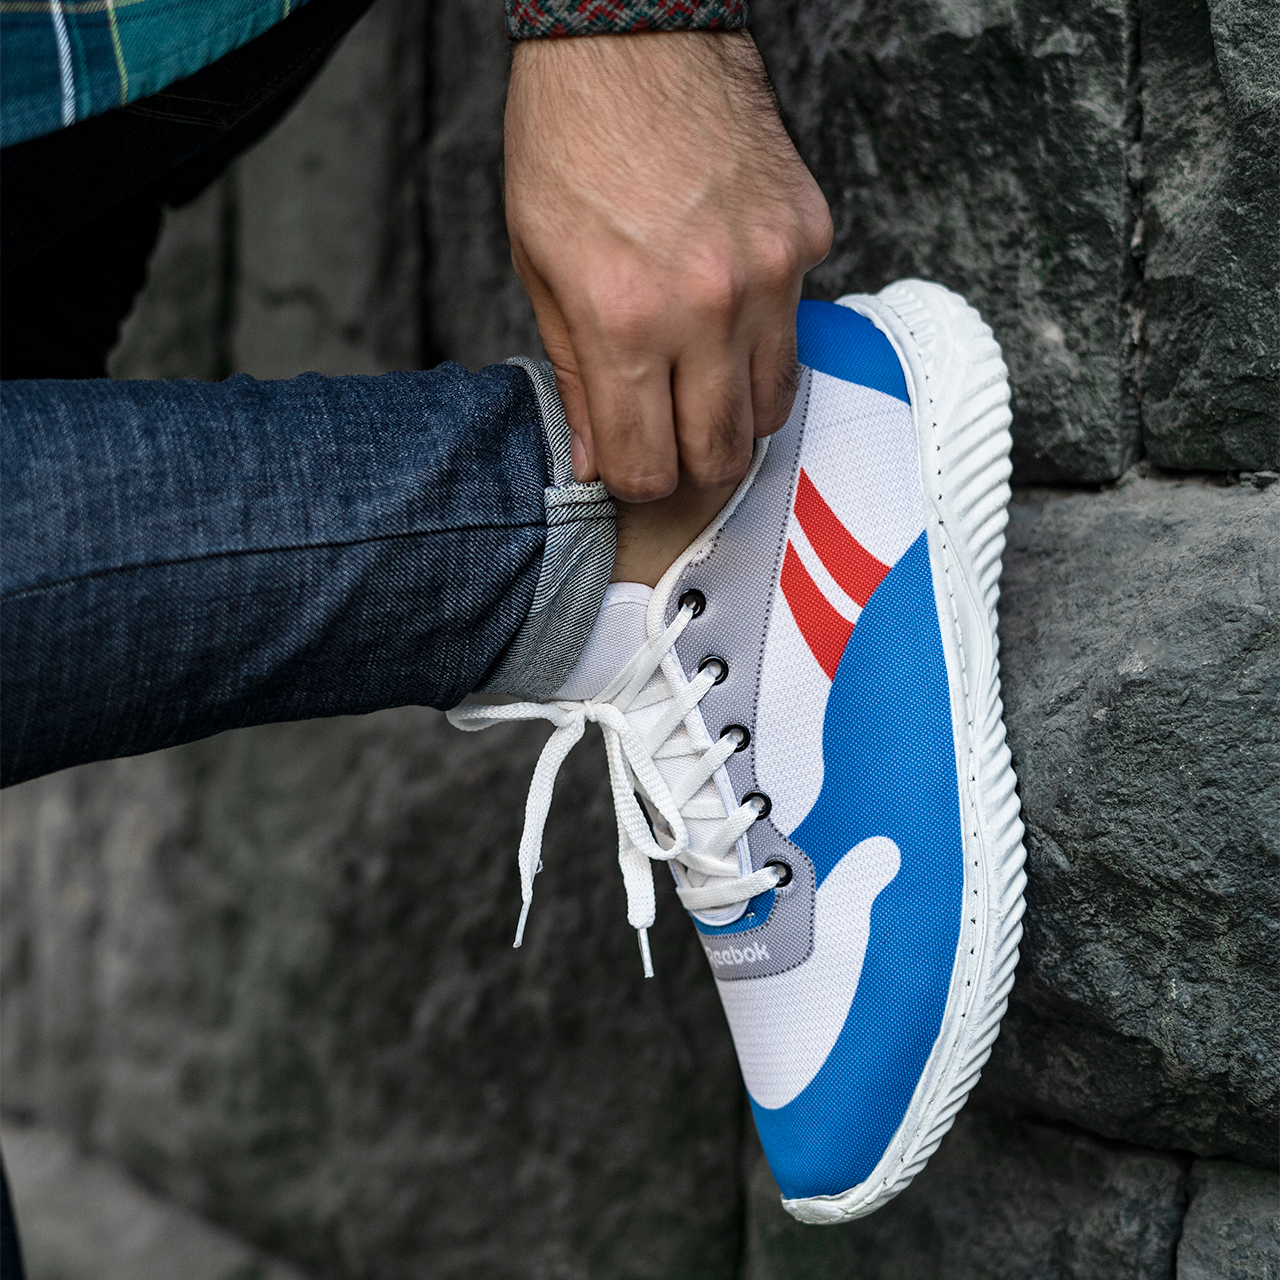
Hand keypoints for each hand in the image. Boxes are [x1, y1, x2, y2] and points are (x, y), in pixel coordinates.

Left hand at [504, 31, 832, 502]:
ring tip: (702, 386)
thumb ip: (575, 377)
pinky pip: (795, 329)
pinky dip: (763, 338)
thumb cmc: (571, 143)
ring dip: (737, 415)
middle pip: (724, 454)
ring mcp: (769, 274)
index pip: (651, 466)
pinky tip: (728, 303)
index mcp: (623, 320)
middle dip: (693, 466)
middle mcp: (706, 308)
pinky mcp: (808, 240)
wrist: (635, 33)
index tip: (632, 465)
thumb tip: (597, 460)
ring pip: (775, 406)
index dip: (637, 480)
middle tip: (672, 444)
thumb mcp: (541, 267)